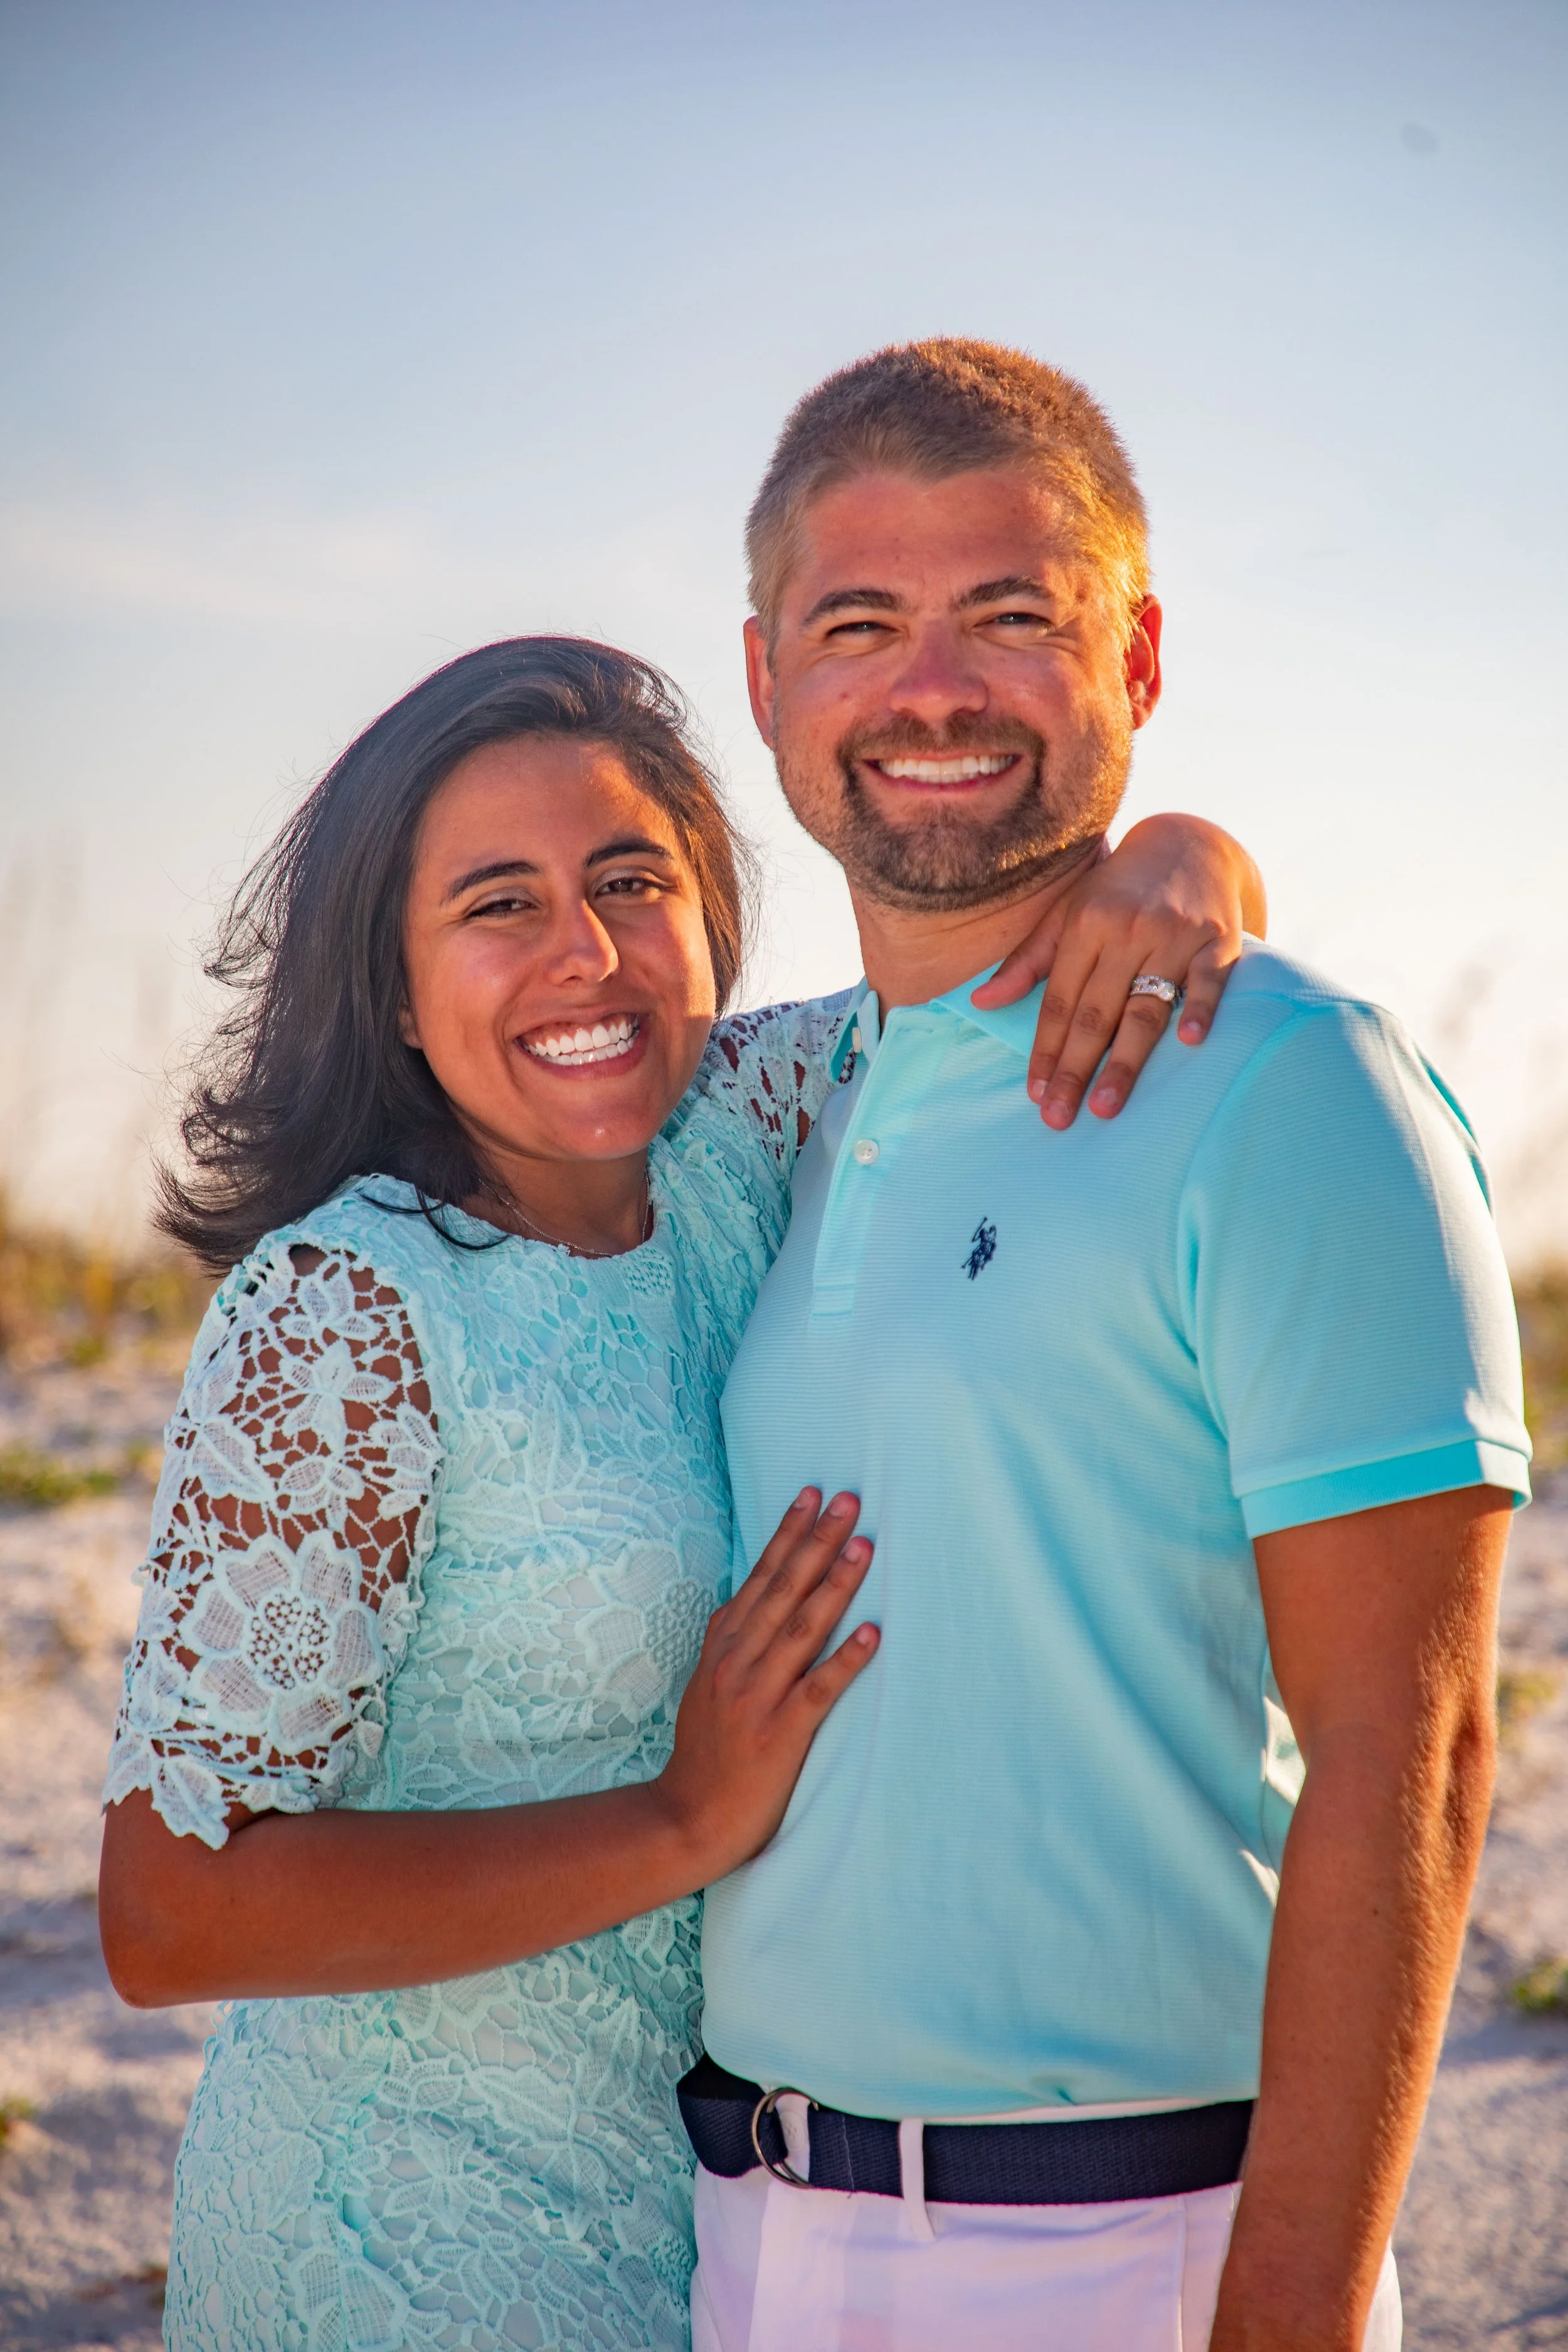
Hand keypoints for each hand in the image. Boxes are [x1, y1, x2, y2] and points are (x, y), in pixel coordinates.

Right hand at [653, 1488, 877, 1880]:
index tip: (813, 1493)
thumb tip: (750, 1598)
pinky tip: (872, 1634)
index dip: (787, 1533)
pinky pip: (817, 1690)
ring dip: (834, 1585)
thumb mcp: (707, 1684)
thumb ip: (730, 1641)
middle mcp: (737, 1662)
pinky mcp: (779, 1734)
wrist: (686, 1818)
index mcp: (723, 1647)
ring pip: (800, 1629)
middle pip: (783, 1590)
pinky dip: (845, 1660)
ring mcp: (756, 1697)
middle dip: (817, 1541)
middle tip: (849, 1500)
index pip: (760, 1577)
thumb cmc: (706, 1752)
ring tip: (863, 1547)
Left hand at [970, 815, 1267, 1127]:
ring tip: (1106, 1106)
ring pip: (1146, 1008)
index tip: (1035, 1093)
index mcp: (1086, 926)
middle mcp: (1129, 931)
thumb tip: (979, 1001)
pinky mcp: (1219, 940)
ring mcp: (1176, 935)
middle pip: (1097, 1013)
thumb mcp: (1067, 915)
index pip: (1060, 1001)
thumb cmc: (1117, 892)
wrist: (1189, 844)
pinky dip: (1201, 1009)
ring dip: (1126, 1061)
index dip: (1046, 1049)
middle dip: (1076, 1069)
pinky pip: (1210, 981)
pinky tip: (1188, 1043)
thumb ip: (1027, 962)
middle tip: (1059, 1117)